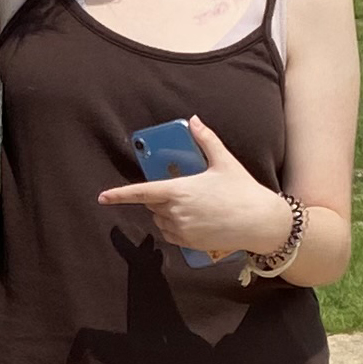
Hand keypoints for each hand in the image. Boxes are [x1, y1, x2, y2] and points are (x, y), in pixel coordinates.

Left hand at [97, 116, 294, 260]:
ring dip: (166, 213)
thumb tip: (194, 120)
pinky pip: (169, 234)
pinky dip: (174, 227)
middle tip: (183, 190)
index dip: (119, 195)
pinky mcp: (187, 243)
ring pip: (159, 220)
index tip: (102, 197)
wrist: (260, 222)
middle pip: (152, 204)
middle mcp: (175, 212)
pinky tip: (194, 220)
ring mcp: (180, 229)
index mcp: (179, 191)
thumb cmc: (242, 190)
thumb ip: (206, 140)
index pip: (141, 192)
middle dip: (160, 197)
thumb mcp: (224, 162)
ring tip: (194, 206)